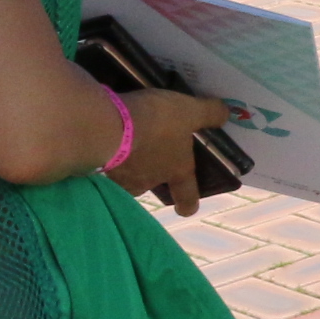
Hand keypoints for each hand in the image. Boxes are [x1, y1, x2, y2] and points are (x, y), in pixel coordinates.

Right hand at [109, 87, 232, 218]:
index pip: (187, 197)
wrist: (105, 127)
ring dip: (126, 165)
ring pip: (126, 178)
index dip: (188, 203)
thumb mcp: (189, 111)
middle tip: (149, 155)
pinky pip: (102, 166)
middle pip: (153, 185)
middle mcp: (148, 181)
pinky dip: (104, 156)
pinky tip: (101, 140)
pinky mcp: (93, 170)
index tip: (186, 208)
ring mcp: (119, 179)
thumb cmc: (155, 124)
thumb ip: (209, 113)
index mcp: (176, 171)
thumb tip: (226, 114)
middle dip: (152, 174)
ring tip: (122, 145)